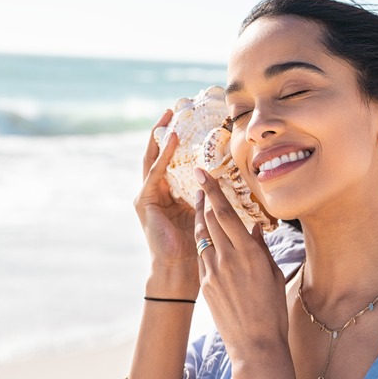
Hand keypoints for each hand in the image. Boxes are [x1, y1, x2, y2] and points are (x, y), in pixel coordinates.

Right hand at [134, 110, 198, 298]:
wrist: (181, 270)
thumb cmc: (199, 247)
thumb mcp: (208, 215)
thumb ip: (213, 199)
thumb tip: (233, 186)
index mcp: (173, 194)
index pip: (175, 161)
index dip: (181, 141)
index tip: (192, 120)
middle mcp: (158, 191)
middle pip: (159, 154)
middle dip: (165, 131)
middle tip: (174, 108)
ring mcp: (149, 195)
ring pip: (153, 158)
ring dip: (160, 136)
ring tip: (169, 116)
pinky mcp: (144, 200)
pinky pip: (155, 172)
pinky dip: (163, 155)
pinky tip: (171, 139)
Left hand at [193, 168, 289, 355]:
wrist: (254, 343)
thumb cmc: (272, 309)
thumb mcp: (272, 274)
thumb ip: (261, 248)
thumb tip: (255, 228)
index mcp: (248, 253)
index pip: (226, 214)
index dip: (213, 191)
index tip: (202, 173)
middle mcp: (227, 259)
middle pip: (210, 220)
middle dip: (204, 199)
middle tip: (200, 181)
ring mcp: (212, 272)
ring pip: (203, 236)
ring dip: (201, 218)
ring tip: (200, 205)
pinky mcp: (205, 285)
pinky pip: (202, 256)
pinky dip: (205, 242)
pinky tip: (208, 238)